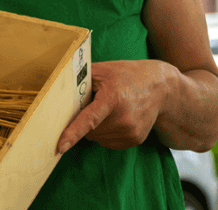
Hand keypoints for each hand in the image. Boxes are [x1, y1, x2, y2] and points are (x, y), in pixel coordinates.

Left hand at [56, 60, 173, 153]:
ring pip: (97, 138)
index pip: (89, 119)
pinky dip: (106, 133)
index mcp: (113, 97)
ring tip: (112, 109)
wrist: (161, 87)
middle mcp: (124, 118)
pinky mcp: (135, 139)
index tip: (60, 147)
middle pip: (89, 130)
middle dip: (86, 120)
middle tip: (98, 103)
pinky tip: (118, 118)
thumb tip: (56, 88)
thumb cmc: (128, 75)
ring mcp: (131, 131)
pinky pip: (108, 142)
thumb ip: (81, 77)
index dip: (73, 133)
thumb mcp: (105, 70)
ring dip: (96, 128)